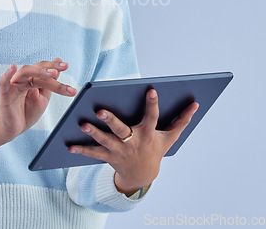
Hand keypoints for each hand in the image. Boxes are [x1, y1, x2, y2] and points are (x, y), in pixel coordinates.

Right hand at [0, 58, 76, 143]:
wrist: (13, 130)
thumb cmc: (27, 113)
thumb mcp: (43, 98)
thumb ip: (49, 83)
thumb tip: (57, 69)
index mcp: (32, 79)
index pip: (43, 68)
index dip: (54, 66)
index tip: (66, 66)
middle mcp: (23, 79)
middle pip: (36, 69)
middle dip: (50, 67)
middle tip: (64, 67)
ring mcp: (13, 86)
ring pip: (24, 73)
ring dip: (38, 71)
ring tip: (52, 72)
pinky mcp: (4, 94)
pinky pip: (3, 82)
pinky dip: (7, 74)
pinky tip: (13, 67)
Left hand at [68, 89, 198, 194]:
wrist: (143, 176)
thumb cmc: (156, 149)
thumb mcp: (170, 137)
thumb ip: (182, 120)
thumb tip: (196, 103)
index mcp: (148, 134)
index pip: (152, 116)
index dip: (152, 104)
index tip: (150, 90)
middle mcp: (133, 142)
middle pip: (121, 130)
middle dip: (111, 121)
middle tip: (100, 110)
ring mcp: (120, 151)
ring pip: (105, 141)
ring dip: (93, 134)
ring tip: (82, 125)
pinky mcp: (108, 157)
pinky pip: (93, 154)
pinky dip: (81, 151)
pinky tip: (69, 147)